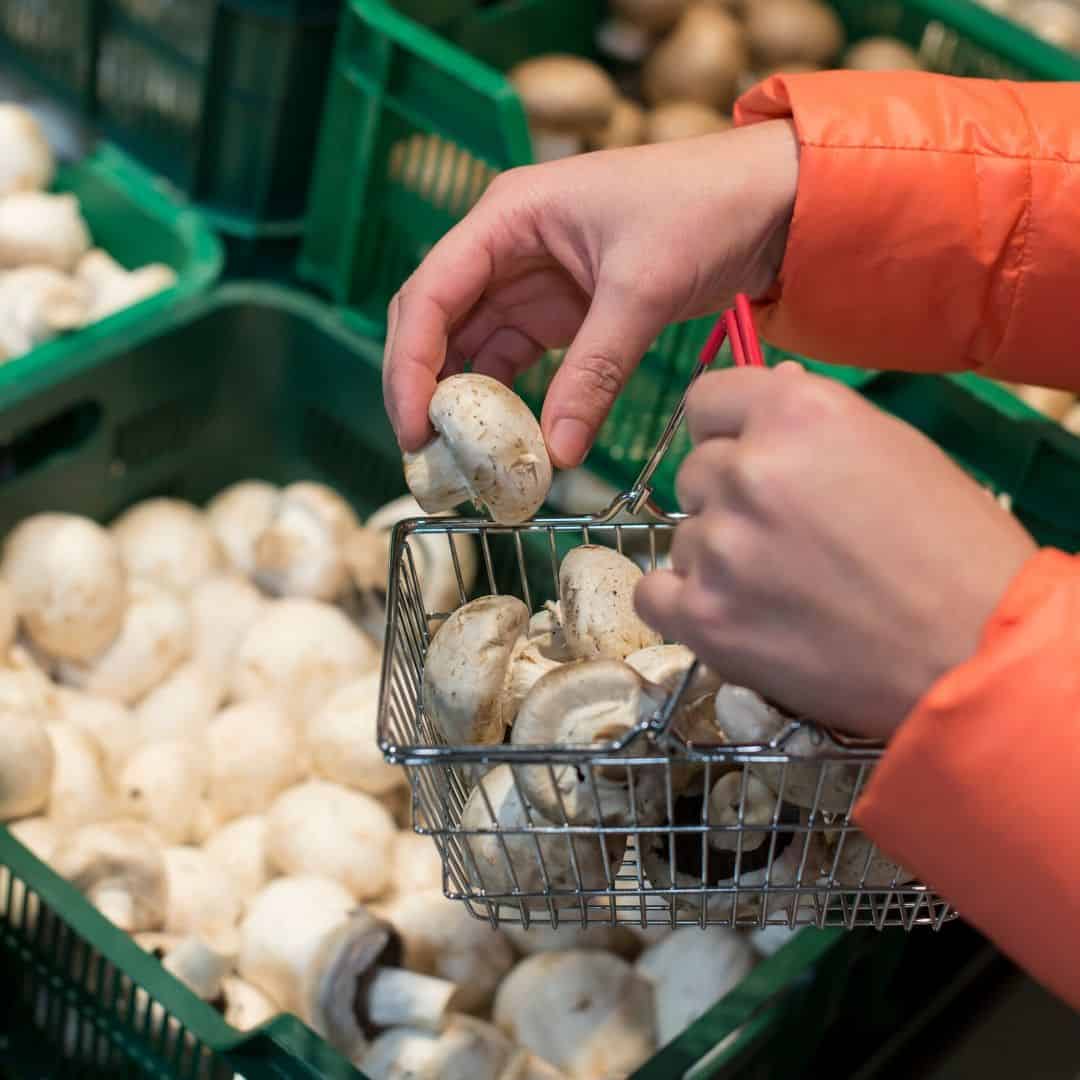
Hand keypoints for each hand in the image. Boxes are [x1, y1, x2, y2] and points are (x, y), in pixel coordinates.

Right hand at [383, 120, 798, 467]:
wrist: (766, 201)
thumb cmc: (702, 209)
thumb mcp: (643, 290)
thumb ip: (594, 373)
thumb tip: (556, 453)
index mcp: (508, 216)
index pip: (431, 293)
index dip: (410, 364)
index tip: (415, 427)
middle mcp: (506, 246)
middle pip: (436, 321)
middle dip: (424, 387)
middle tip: (428, 453)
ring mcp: (529, 279)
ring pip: (472, 347)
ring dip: (465, 401)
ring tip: (464, 458)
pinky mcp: (559, 310)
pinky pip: (516, 360)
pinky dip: (509, 400)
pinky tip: (512, 439)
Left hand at [635, 366, 1037, 738]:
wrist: (974, 656)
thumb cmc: (955, 550)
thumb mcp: (895, 451)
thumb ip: (813, 423)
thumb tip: (769, 387)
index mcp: (798, 411)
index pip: (706, 400)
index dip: (726, 432)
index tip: (745, 457)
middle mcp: (747, 468)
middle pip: (695, 472)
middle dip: (729, 499)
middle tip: (785, 538)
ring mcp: (719, 544)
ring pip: (683, 536)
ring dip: (717, 557)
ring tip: (783, 590)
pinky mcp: (703, 615)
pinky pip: (654, 594)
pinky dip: (683, 604)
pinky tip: (732, 613)